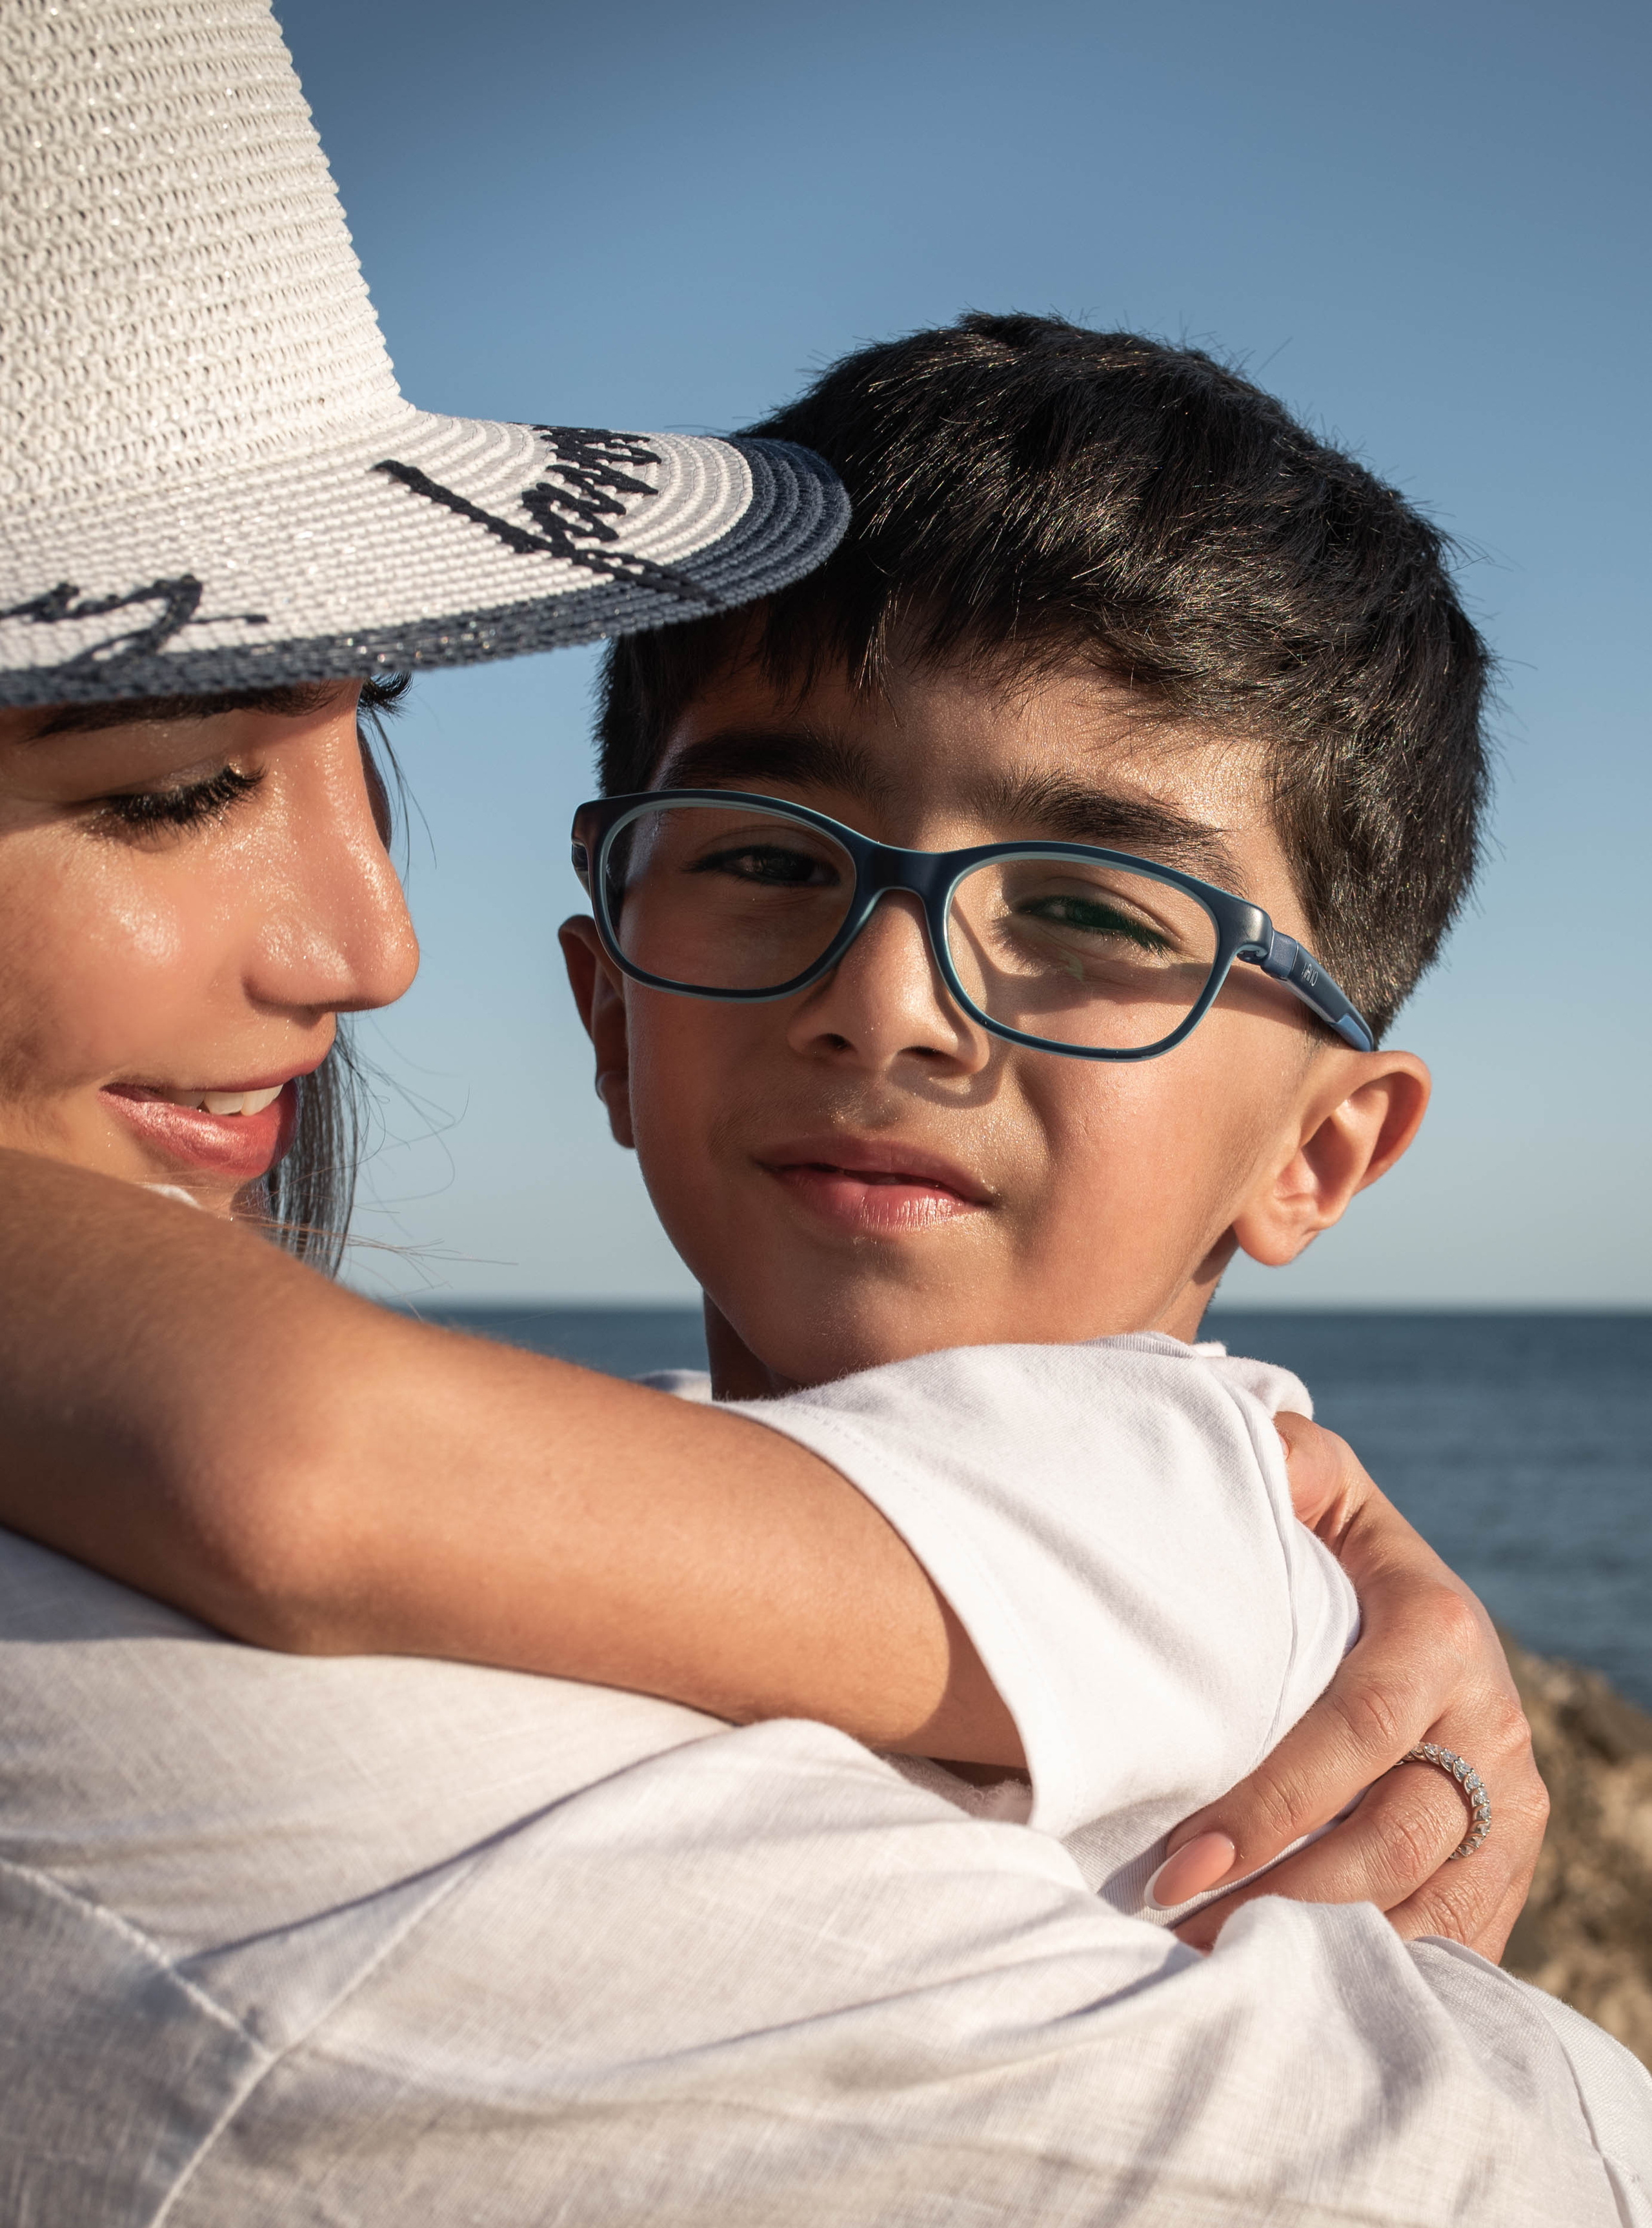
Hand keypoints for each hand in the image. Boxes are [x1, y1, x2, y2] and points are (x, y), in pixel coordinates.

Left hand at [1160, 1414, 1546, 1957]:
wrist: (1411, 1598)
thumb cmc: (1331, 1538)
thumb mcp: (1314, 1480)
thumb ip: (1280, 1462)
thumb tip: (1249, 1456)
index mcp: (1441, 1631)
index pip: (1354, 1733)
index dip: (1268, 1805)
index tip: (1178, 1862)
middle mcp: (1492, 1722)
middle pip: (1392, 1838)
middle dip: (1282, 1897)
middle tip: (1180, 1931)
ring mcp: (1510, 1800)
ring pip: (1427, 1903)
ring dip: (1327, 1950)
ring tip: (1221, 1970)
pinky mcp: (1506, 1859)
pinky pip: (1457, 1937)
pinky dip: (1382, 1972)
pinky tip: (1300, 1988)